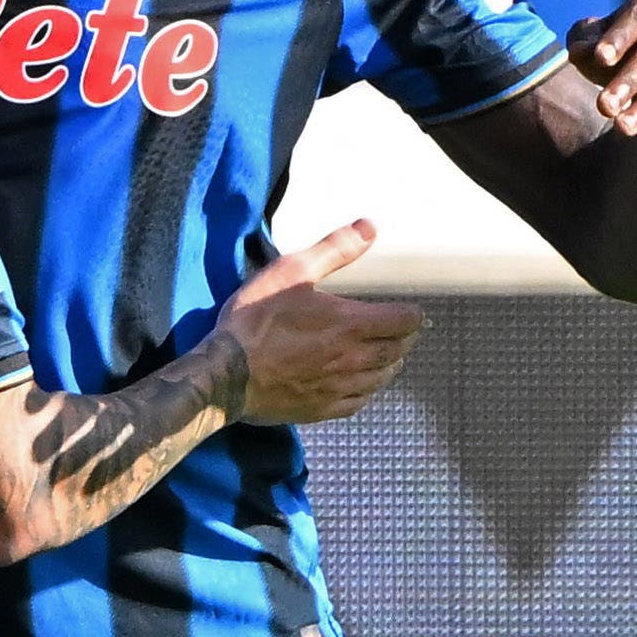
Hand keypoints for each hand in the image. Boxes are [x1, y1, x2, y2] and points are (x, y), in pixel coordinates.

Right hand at [214, 220, 425, 425]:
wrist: (226, 374)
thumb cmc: (255, 319)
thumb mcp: (291, 272)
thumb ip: (334, 249)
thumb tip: (370, 228)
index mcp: (351, 323)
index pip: (405, 321)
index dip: (410, 314)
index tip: (406, 310)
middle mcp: (353, 359)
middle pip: (397, 351)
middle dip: (402, 338)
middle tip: (396, 330)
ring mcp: (339, 387)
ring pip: (381, 378)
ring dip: (387, 364)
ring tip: (383, 355)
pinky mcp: (323, 409)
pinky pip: (359, 401)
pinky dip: (367, 389)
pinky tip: (360, 383)